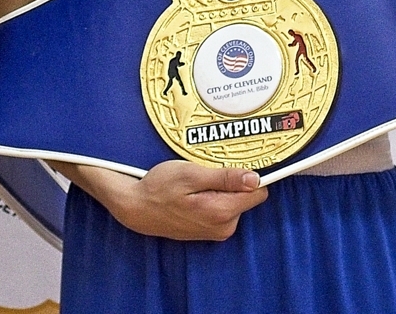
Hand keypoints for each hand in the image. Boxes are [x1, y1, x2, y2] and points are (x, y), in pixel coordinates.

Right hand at [106, 160, 266, 240]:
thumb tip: (255, 179)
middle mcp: (225, 227)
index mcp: (222, 212)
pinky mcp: (210, 232)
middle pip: (246, 197)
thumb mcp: (190, 175)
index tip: (234, 164)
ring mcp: (217, 231)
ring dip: (221, 190)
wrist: (138, 208)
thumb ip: (224, 178)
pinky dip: (214, 198)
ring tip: (197, 181)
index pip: (258, 192)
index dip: (249, 175)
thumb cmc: (160, 188)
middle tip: (206, 171)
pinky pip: (223, 210)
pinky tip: (195, 192)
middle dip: (231, 182)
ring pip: (234, 202)